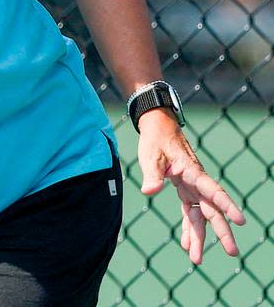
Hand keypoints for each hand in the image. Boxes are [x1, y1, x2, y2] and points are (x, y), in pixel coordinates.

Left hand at [137, 109, 245, 263]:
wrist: (158, 129)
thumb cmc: (156, 140)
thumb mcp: (151, 155)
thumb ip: (152, 174)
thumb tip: (149, 191)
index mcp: (193, 172)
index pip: (214, 191)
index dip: (227, 206)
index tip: (240, 221)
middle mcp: (197, 183)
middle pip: (212, 210)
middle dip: (222, 232)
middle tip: (232, 252)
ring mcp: (192, 188)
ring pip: (201, 216)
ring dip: (200, 237)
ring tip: (197, 260)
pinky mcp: (185, 191)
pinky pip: (190, 213)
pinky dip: (188, 229)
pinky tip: (187, 245)